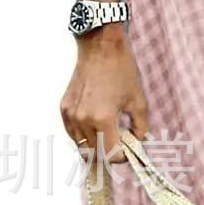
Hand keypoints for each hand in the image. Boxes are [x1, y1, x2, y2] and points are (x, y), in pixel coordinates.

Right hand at [60, 24, 148, 162]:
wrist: (101, 48)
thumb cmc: (121, 71)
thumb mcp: (138, 101)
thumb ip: (140, 128)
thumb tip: (137, 143)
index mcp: (102, 119)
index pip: (110, 154)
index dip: (121, 157)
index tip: (128, 150)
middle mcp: (83, 119)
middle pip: (94, 154)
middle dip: (108, 153)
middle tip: (120, 143)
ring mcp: (70, 114)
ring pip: (81, 146)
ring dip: (95, 146)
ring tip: (108, 133)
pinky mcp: (64, 108)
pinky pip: (72, 133)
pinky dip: (83, 135)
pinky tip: (95, 125)